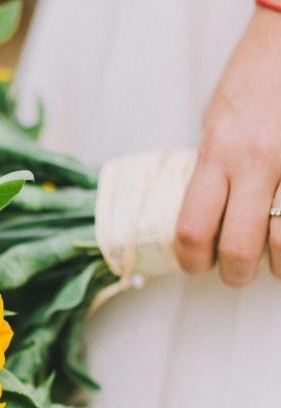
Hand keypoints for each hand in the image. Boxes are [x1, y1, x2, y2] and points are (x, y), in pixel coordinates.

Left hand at [174, 6, 280, 285]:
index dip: (189, 259)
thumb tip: (207, 210)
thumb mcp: (217, 122)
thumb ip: (213, 167)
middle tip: (234, 275)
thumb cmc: (255, 77)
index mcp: (216, 151)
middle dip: (233, 274)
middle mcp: (254, 161)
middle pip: (237, 246)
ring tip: (272, 263)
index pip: (191, 226)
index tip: (194, 265)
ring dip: (277, 265)